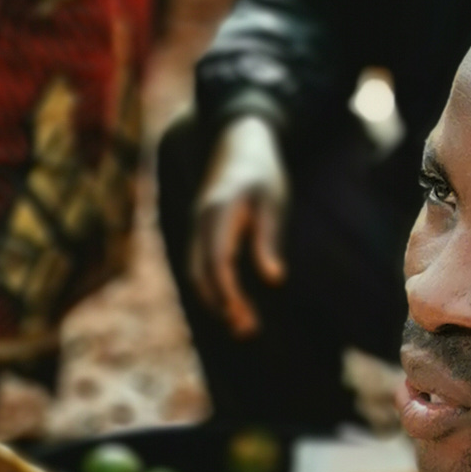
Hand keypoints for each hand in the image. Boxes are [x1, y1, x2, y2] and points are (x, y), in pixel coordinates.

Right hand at [189, 115, 288, 337]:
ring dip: (216, 302)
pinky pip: (199, 267)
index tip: (244, 316)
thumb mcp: (274, 202)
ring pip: (197, 274)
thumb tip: (273, 280)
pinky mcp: (200, 232)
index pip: (217, 262)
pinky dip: (213, 289)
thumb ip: (269, 239)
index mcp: (218, 212)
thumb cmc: (262, 171)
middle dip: (222, 306)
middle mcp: (200, 222)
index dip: (228, 293)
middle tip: (247, 330)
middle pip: (201, 275)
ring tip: (243, 325)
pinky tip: (233, 305)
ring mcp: (196, 227)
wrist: (239, 140)